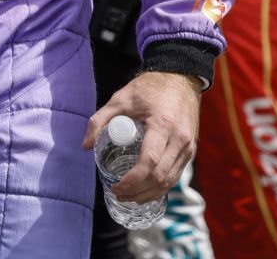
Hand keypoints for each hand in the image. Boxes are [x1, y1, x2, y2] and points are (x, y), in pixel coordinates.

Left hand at [83, 71, 202, 203]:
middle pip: (160, 176)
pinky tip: (146, 191)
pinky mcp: (191, 150)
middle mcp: (180, 139)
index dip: (133, 179)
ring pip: (170, 180)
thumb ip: (99, 120)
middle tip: (119, 194)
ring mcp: (189, 146)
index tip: (116, 186)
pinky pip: (176, 175)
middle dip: (139, 191)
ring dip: (150, 193)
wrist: (180, 79)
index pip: (149, 161)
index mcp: (163, 124)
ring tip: (130, 197)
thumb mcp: (120, 99)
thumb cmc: (148, 88)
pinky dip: (161, 187)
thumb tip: (85, 145)